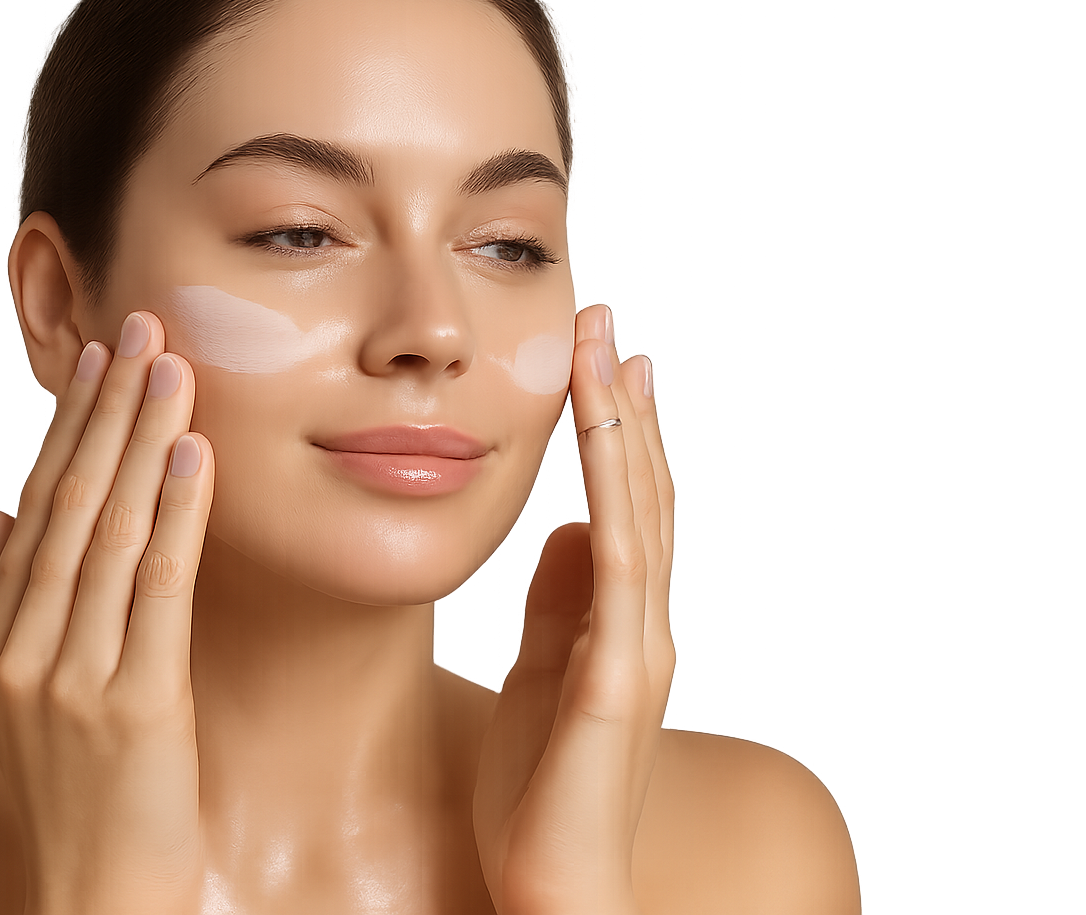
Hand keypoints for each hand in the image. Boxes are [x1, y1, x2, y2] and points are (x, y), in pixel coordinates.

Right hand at [0, 311, 214, 914]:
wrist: (93, 898)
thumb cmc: (73, 794)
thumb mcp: (16, 696)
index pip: (35, 505)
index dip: (69, 426)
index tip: (97, 357)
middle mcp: (23, 645)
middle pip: (66, 500)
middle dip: (105, 409)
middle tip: (140, 327)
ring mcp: (72, 675)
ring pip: (106, 530)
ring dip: (139, 439)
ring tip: (169, 365)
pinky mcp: (133, 705)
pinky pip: (156, 589)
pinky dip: (173, 515)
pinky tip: (191, 454)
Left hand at [473, 304, 675, 914]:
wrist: (554, 880)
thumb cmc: (541, 787)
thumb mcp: (538, 672)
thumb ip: (556, 606)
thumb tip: (559, 535)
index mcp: (617, 619)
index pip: (625, 504)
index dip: (618, 429)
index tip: (602, 359)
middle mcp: (641, 620)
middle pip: (642, 489)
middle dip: (624, 402)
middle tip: (608, 322)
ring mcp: (637, 643)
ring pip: (639, 509)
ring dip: (623, 425)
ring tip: (606, 350)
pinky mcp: (617, 674)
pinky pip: (617, 564)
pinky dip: (615, 492)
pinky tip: (605, 437)